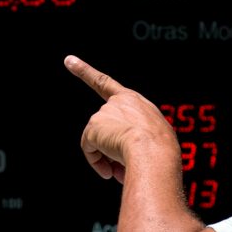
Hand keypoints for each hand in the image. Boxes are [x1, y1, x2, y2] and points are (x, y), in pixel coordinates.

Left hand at [64, 55, 177, 182]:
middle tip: (124, 164)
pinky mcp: (93, 126)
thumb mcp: (155, 137)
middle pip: (105, 128)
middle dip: (111, 148)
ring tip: (125, 166)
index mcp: (136, 102)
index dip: (86, 72)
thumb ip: (138, 140)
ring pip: (99, 141)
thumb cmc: (162, 148)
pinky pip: (90, 150)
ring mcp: (104, 113)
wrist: (154, 150)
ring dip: (109, 157)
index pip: (108, 84)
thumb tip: (122, 159)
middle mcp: (118, 102)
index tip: (69, 61)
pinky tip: (110, 170)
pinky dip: (97, 162)